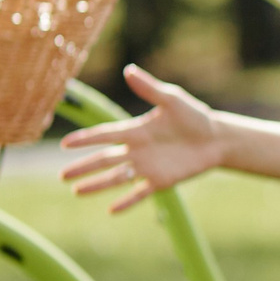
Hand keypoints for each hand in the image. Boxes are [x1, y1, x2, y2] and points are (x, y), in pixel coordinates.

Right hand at [59, 66, 225, 212]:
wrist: (217, 139)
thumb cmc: (194, 117)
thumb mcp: (172, 100)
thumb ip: (150, 89)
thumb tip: (129, 70)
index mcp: (135, 130)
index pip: (104, 135)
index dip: (85, 139)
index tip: (65, 144)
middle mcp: (136, 150)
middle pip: (104, 159)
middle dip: (83, 167)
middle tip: (62, 175)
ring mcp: (147, 167)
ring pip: (117, 177)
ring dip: (97, 184)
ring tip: (77, 191)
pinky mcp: (161, 181)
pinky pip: (141, 193)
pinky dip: (127, 201)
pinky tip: (111, 210)